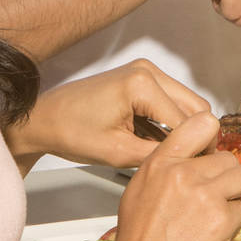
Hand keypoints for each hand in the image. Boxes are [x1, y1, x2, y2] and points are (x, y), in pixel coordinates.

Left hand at [14, 59, 207, 168]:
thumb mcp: (119, 153)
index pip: (189, 120)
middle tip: (187, 164)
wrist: (44, 119)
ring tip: (168, 154)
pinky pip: (170, 101)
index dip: (196, 148)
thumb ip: (160, 154)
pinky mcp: (141, 78)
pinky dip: (168, 122)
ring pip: (185, 104)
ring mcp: (145, 71)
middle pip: (195, 107)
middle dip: (195, 136)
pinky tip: (154, 142)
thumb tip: (191, 160)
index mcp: (142, 85)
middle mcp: (148, 70)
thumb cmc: (71, 132)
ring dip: (181, 129)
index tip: (196, 170)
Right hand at [88, 112, 240, 240]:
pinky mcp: (222, 220)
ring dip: (239, 194)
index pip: (202, 123)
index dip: (214, 139)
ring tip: (219, 213)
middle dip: (227, 178)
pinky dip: (235, 221)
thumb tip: (197, 160)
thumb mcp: (139, 193)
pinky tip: (214, 234)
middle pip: (229, 158)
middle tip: (213, 200)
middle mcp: (182, 173)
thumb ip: (168, 169)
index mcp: (160, 164)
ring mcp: (204, 195)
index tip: (214, 153)